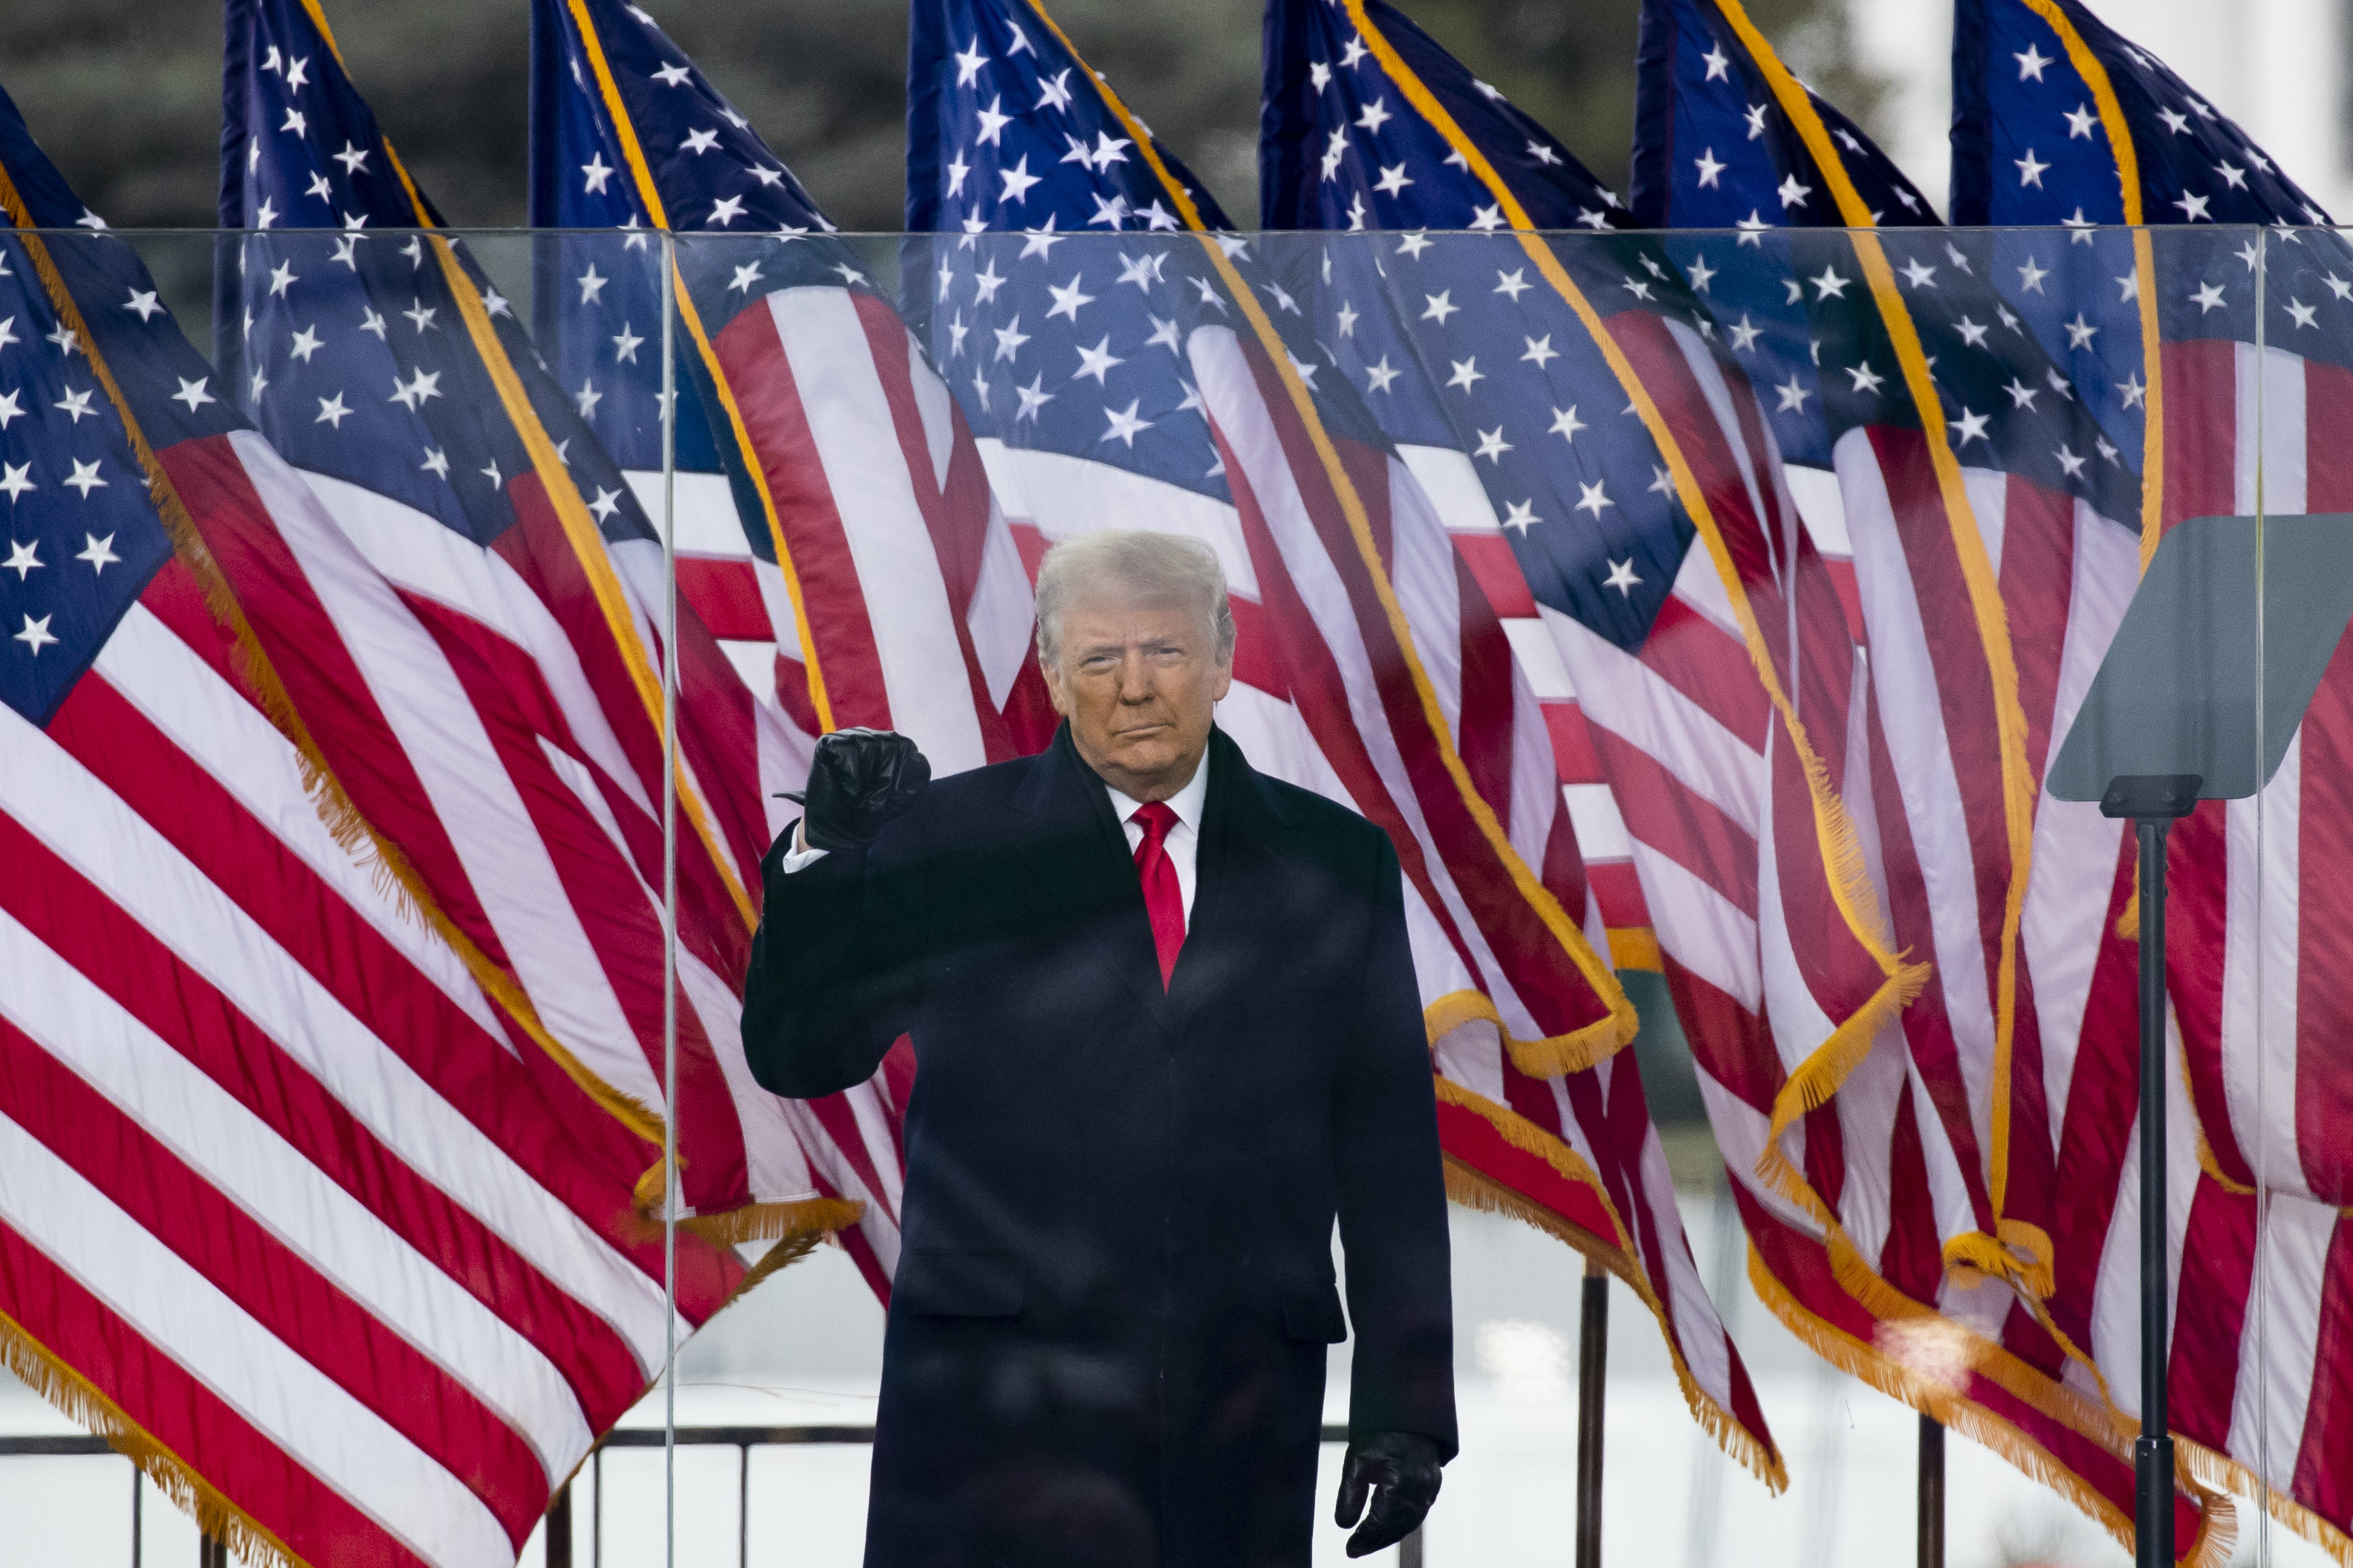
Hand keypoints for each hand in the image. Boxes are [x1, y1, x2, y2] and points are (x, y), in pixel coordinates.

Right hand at [782, 728, 929, 851]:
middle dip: (881, 776)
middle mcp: (870, 735)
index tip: (888, 789)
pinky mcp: (827, 743)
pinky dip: (847, 773)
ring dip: (864, 777)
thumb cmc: (875, 808)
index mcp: (892, 744)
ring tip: (857, 790)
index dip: (899, 773)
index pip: (905, 746)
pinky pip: (843, 750)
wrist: (843, 828)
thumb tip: (918, 755)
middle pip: (886, 745)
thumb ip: (918, 776)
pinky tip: (843, 783)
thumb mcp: (905, 796)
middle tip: (870, 792)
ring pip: (865, 746)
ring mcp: (848, 736)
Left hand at [1333, 1431, 1441, 1556]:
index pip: (1381, 1522)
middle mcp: (1419, 1488)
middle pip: (1396, 1527)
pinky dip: (1401, 1524)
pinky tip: (1387, 1528)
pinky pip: (1417, 1512)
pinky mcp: (1433, 1484)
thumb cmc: (1381, 1432)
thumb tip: (1344, 1524)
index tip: (1350, 1549)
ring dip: (1388, 1535)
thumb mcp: (1357, 1460)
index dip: (1365, 1538)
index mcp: (1400, 1481)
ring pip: (1409, 1522)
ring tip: (1368, 1542)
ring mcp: (1429, 1487)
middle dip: (1375, 1541)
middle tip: (1356, 1549)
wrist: (1407, 1411)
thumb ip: (1349, 1494)